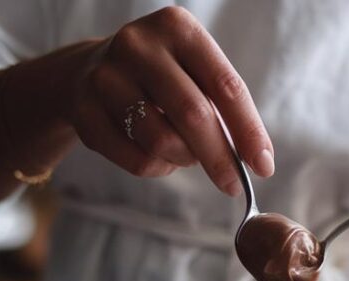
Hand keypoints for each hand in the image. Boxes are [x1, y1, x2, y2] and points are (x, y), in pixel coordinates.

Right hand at [62, 7, 273, 193]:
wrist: (88, 71)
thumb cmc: (161, 77)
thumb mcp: (194, 72)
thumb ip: (223, 108)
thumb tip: (257, 160)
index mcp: (177, 28)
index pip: (225, 86)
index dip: (248, 131)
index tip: (264, 166)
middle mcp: (138, 44)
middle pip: (193, 114)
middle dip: (219, 157)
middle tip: (233, 185)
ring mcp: (105, 75)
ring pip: (161, 141)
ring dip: (183, 159)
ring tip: (184, 153)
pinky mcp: (84, 110)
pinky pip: (135, 159)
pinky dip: (156, 168)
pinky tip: (158, 155)